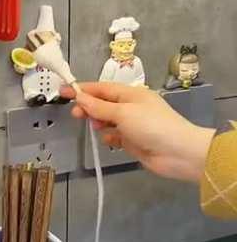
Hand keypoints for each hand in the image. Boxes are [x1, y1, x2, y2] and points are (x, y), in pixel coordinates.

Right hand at [61, 83, 214, 182]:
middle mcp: (131, 107)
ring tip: (95, 128)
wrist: (178, 153)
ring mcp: (132, 125)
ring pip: (107, 121)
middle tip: (75, 115)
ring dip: (99, 123)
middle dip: (89, 108)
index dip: (82, 89)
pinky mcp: (133, 141)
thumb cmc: (152, 126)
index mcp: (131, 94)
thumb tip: (80, 97)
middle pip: (103, 104)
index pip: (101, 88)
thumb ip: (99, 107)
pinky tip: (109, 141)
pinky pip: (115, 136)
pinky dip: (109, 138)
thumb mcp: (123, 113)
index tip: (63, 91)